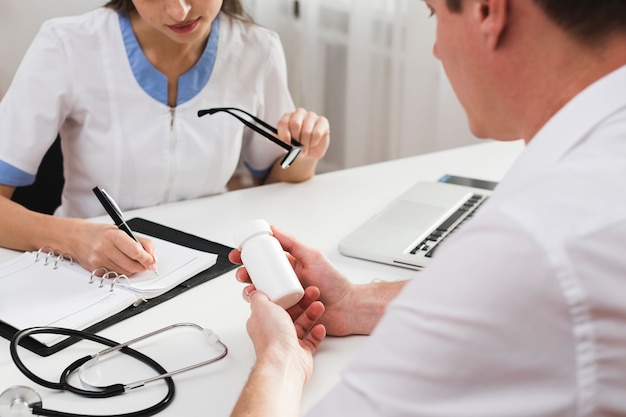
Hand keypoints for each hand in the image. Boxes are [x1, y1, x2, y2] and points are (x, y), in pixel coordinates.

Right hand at [69, 221, 156, 275]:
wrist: (76, 237)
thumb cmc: (101, 233)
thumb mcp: (123, 231)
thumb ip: (142, 242)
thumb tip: (152, 257)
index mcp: (113, 235)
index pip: (135, 251)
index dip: (147, 258)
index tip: (152, 261)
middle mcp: (104, 248)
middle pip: (131, 265)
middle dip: (142, 266)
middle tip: (145, 263)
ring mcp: (98, 260)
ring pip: (124, 272)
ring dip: (132, 269)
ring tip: (130, 261)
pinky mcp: (94, 270)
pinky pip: (115, 275)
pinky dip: (121, 271)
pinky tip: (118, 263)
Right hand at [229, 226, 355, 335]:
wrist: (345, 307)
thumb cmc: (333, 282)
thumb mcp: (312, 256)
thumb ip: (293, 242)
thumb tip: (273, 228)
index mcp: (289, 265)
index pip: (263, 258)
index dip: (248, 255)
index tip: (239, 253)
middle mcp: (284, 281)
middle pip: (257, 276)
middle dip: (245, 273)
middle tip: (243, 273)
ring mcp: (284, 297)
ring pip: (260, 293)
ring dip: (250, 290)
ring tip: (253, 289)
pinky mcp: (286, 312)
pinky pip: (269, 309)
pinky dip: (261, 306)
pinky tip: (262, 303)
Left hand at [246, 289, 325, 383]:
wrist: (284, 361)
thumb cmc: (272, 338)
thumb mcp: (262, 307)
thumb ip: (259, 298)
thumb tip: (255, 292)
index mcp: (263, 321)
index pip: (276, 304)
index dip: (287, 295)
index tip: (296, 287)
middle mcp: (274, 332)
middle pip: (291, 313)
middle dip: (303, 303)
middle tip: (313, 294)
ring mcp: (287, 343)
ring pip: (302, 325)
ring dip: (312, 315)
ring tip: (319, 306)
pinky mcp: (300, 353)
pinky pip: (311, 341)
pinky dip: (317, 333)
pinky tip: (320, 327)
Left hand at [276, 108, 329, 160]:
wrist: (309, 151)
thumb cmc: (296, 144)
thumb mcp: (285, 143)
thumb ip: (278, 140)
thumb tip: (270, 139)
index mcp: (288, 117)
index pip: (283, 122)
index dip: (284, 134)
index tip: (285, 144)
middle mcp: (299, 113)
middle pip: (295, 124)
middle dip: (295, 140)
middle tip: (296, 150)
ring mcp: (311, 116)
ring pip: (306, 131)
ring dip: (305, 145)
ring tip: (304, 150)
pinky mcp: (322, 121)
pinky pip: (317, 133)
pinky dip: (313, 142)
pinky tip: (313, 144)